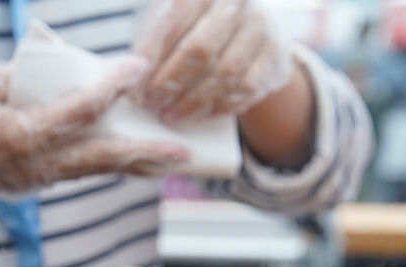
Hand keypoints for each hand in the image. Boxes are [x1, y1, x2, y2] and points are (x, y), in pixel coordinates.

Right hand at [0, 60, 189, 193]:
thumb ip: (24, 78)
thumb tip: (68, 74)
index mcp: (16, 137)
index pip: (77, 113)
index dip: (110, 89)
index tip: (137, 68)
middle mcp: (30, 168)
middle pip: (99, 160)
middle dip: (145, 156)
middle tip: (186, 153)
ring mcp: (30, 182)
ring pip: (90, 171)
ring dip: (131, 165)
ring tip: (172, 159)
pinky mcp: (28, 186)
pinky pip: (73, 171)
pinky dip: (102, 162)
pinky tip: (129, 156)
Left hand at [136, 0, 293, 121]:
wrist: (253, 26)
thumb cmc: (198, 24)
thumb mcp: (173, 17)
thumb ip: (153, 40)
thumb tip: (129, 77)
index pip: (173, 22)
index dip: (150, 58)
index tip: (132, 84)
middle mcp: (237, 3)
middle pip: (199, 50)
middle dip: (170, 83)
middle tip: (150, 105)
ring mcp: (262, 29)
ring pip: (224, 74)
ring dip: (192, 101)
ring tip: (170, 115)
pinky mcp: (276, 58)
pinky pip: (245, 90)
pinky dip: (218, 107)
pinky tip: (198, 115)